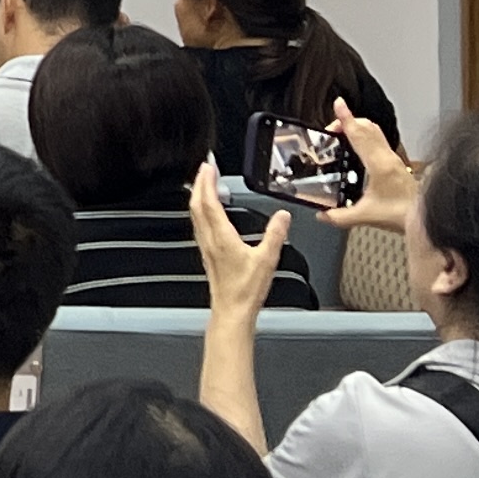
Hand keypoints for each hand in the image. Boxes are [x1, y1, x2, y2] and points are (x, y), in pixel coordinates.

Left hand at [186, 158, 290, 320]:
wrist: (232, 310)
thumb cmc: (246, 290)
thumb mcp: (267, 259)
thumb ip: (275, 235)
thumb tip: (282, 216)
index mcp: (221, 237)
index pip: (209, 202)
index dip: (207, 182)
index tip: (208, 167)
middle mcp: (209, 240)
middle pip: (197, 205)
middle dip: (199, 184)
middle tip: (204, 169)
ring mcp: (206, 247)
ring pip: (196, 215)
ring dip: (198, 197)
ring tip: (204, 185)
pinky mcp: (207, 254)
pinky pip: (200, 226)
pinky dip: (201, 212)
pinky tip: (208, 213)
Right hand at [319, 102, 418, 231]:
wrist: (424, 216)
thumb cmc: (401, 214)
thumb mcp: (365, 216)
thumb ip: (340, 217)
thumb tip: (322, 215)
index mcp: (379, 165)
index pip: (359, 134)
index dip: (346, 118)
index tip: (338, 104)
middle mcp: (387, 157)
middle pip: (367, 127)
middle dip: (348, 121)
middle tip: (332, 126)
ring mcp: (393, 158)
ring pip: (374, 131)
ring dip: (358, 126)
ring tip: (343, 133)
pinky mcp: (396, 163)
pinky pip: (379, 140)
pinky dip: (365, 136)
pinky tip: (359, 147)